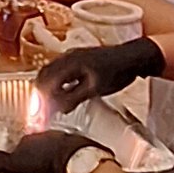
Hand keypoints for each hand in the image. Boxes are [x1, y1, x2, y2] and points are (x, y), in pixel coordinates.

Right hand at [0, 128, 94, 172]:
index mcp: (29, 138)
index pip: (20, 145)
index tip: (18, 161)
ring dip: (50, 154)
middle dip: (35, 153)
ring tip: (50, 167)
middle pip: (37, 144)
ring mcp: (63, 138)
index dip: (18, 154)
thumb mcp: (17, 165)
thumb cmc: (46, 163)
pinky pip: (68, 150)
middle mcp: (45, 134)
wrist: (75, 161)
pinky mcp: (78, 145)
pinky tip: (66, 166)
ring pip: (53, 145)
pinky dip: (65, 156)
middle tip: (34, 166)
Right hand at [44, 38, 167, 112]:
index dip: (41, 102)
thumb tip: (56, 109)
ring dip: (46, 89)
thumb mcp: (95, 88)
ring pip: (50, 72)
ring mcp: (72, 56)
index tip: (40, 116)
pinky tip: (60, 93)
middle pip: (43, 76)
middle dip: (39, 96)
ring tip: (47, 106)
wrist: (134, 57)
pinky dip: (54, 83)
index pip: (45, 83)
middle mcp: (67, 57)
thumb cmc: (117, 71)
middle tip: (40, 113)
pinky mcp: (77, 58)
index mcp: (69, 63)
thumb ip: (73, 98)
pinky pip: (58, 70)